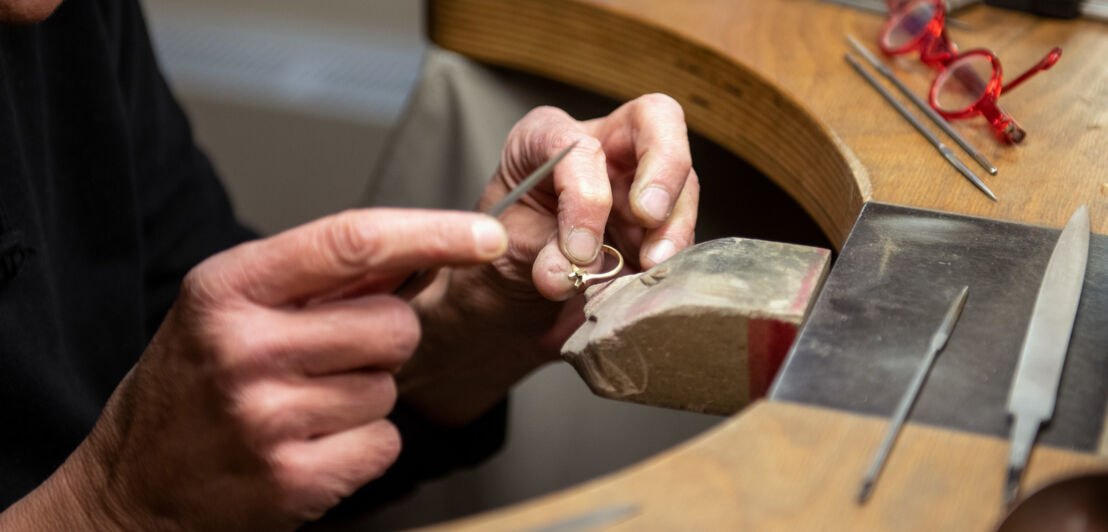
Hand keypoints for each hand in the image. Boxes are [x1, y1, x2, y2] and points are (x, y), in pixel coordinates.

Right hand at [11, 209, 506, 529]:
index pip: (353, 241)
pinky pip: (384, 442)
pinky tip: (310, 442)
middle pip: (394, 324)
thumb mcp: (233, 303)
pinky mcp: (291, 478)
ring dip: (365, 394)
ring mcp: (266, 418)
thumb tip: (420, 247)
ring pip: (390, 387)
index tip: (485, 234)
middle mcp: (244, 347)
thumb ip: (322, 274)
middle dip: (383, 339)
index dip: (433, 233)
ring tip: (303, 402)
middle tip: (328, 355)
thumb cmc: (194, 381)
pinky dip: (361, 444)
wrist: (135, 481)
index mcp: (230, 287)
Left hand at [397, 94, 697, 423]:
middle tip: (649, 217)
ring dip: (673, 225)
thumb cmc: (503, 253)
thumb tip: (566, 272)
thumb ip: (537, 255)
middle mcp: (601, 148)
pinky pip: (683, 229)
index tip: (578, 249)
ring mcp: (637, 182)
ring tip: (649, 267)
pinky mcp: (659, 222)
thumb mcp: (505, 248)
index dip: (584, 195)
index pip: (579, 144)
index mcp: (547, 139)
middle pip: (656, 120)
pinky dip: (674, 254)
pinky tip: (651, 279)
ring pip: (683, 180)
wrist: (514, 294)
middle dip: (663, 167)